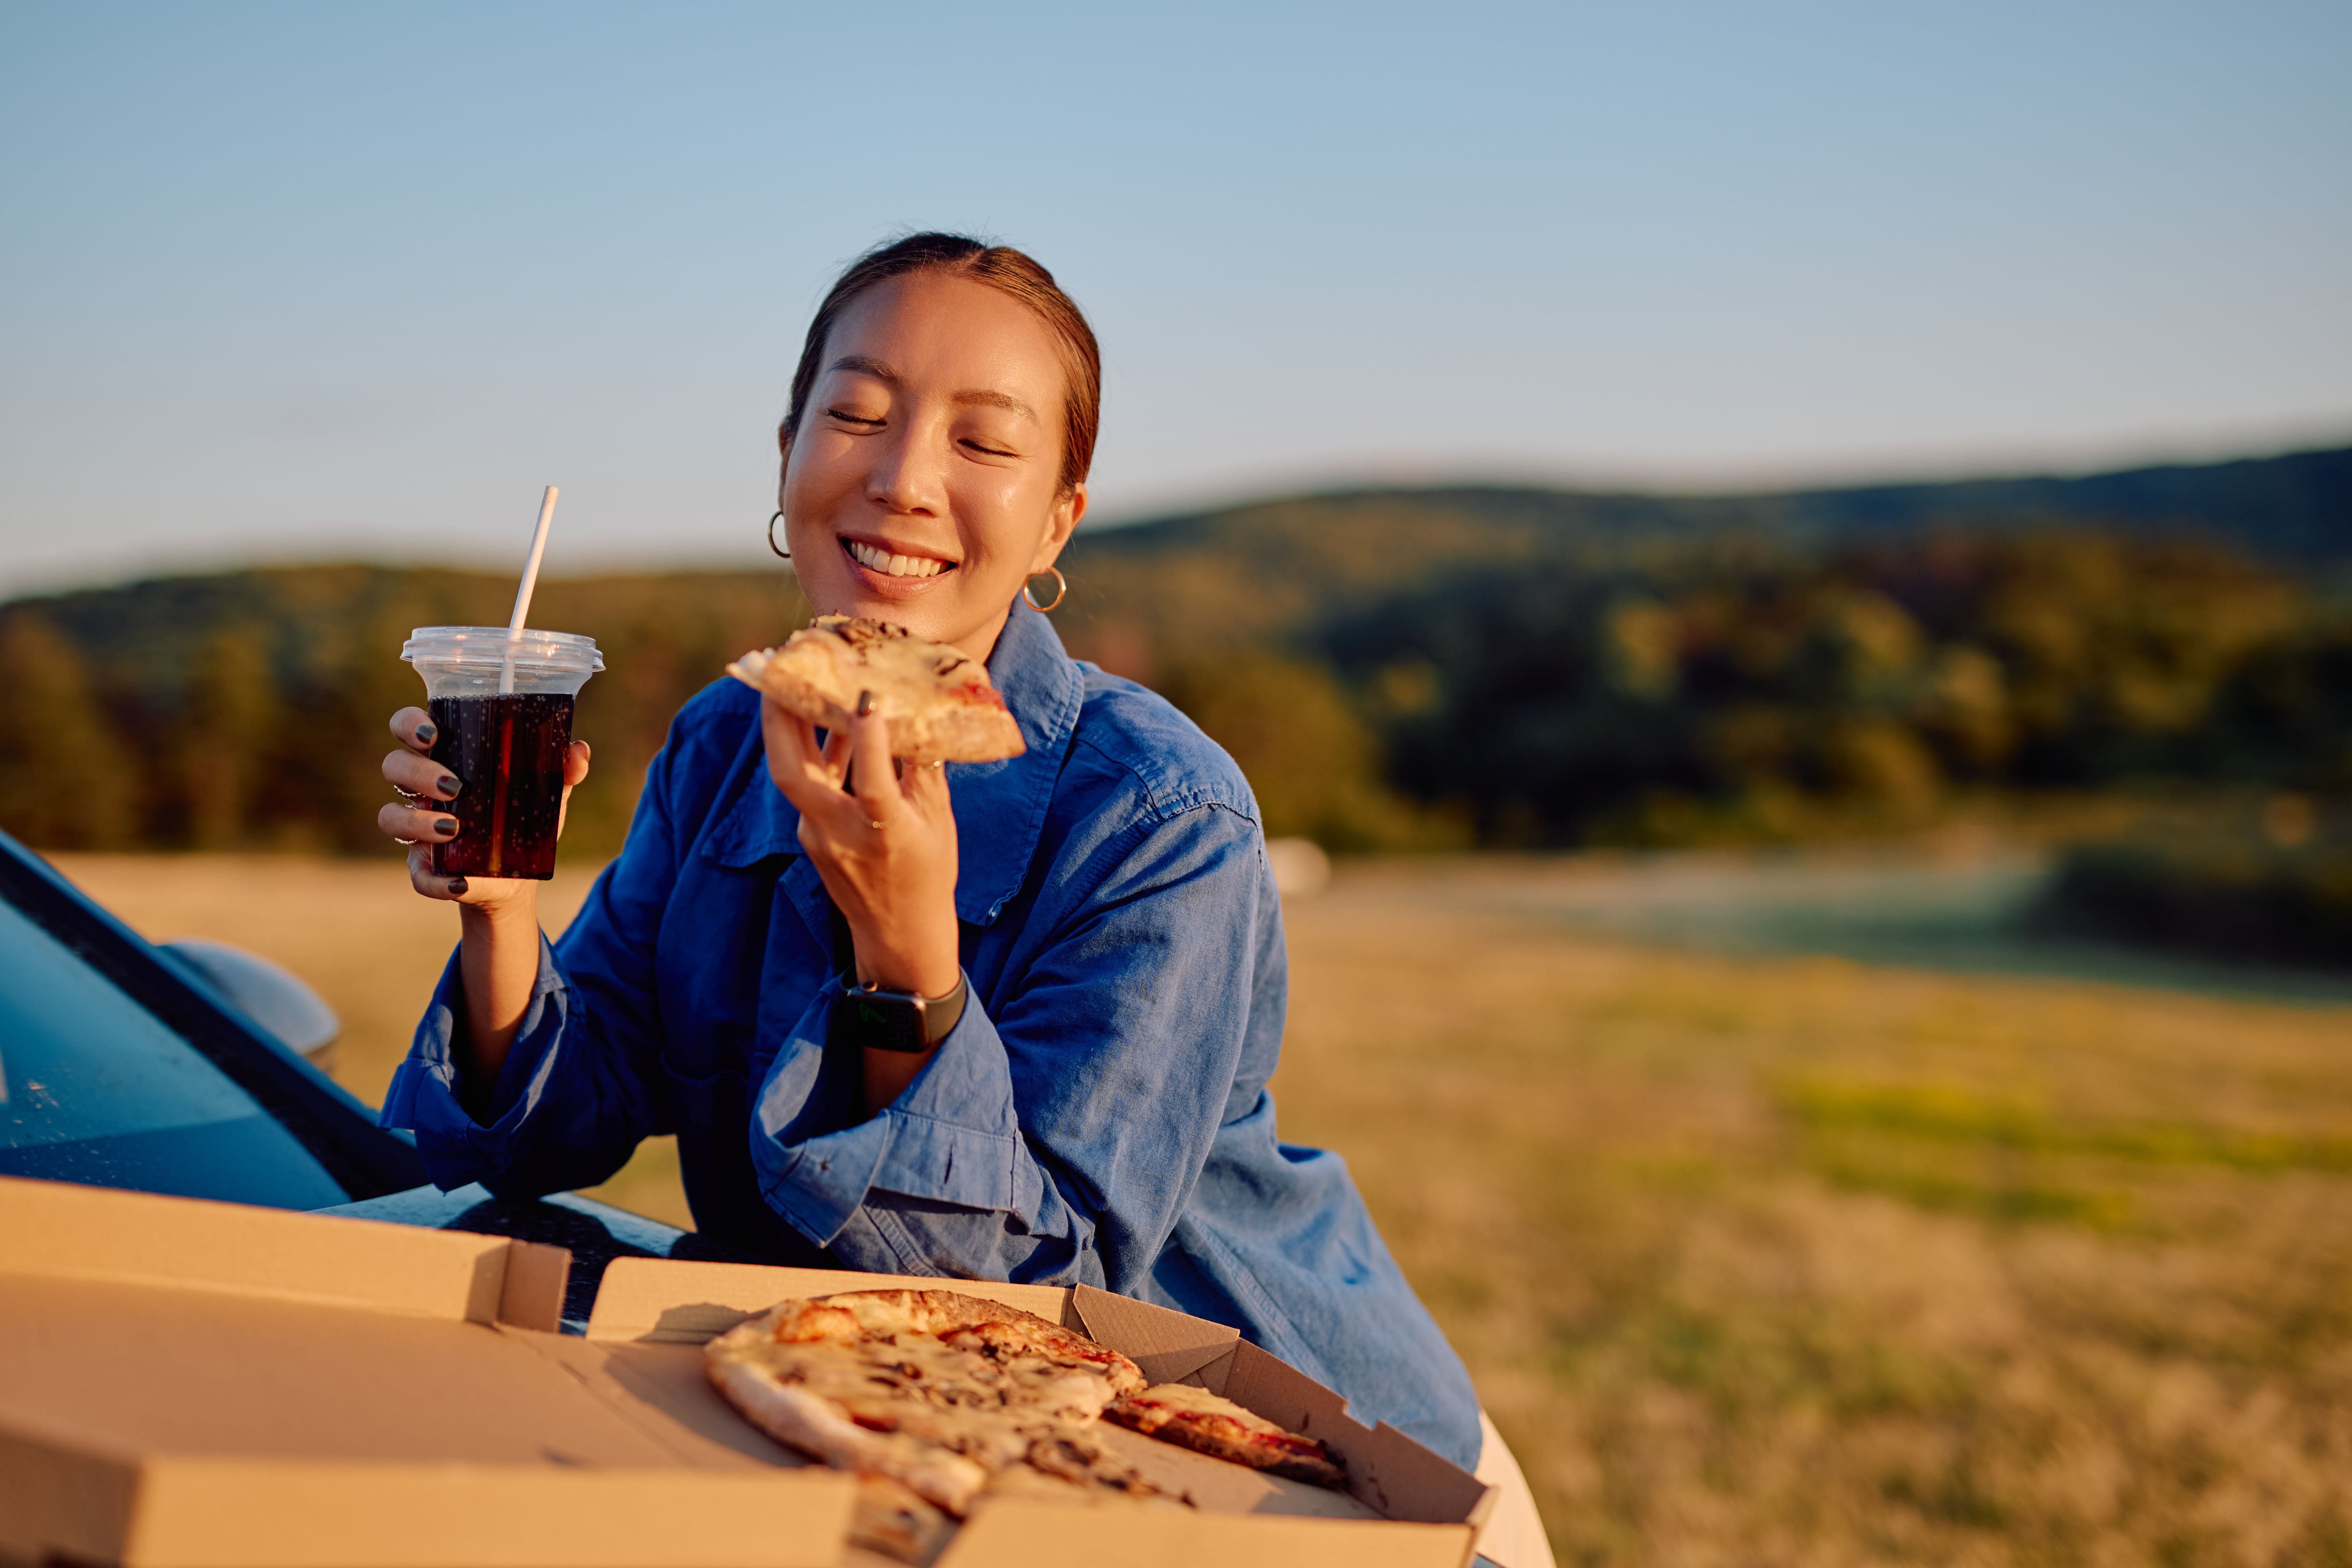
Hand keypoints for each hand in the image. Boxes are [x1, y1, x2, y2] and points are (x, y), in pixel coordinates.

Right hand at [378, 706, 589, 908]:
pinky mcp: (423, 869)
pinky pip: (417, 876)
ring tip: (455, 828)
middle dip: (418, 772)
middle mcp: (421, 791)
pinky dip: (436, 881)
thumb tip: (578, 751)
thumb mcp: (546, 793)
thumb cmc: (522, 818)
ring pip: (390, 818)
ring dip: (418, 822)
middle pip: (394, 767)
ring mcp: (417, 830)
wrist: (516, 876)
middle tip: (455, 786)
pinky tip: (460, 881)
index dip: (409, 724)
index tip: (433, 733)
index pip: (408, 728)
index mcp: (445, 758)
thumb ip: (562, 770)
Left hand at [761, 693, 959, 997]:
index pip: (871, 785)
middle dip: (779, 718)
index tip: (868, 696)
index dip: (868, 741)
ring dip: (788, 725)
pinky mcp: (811, 836)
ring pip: (793, 774)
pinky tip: (827, 716)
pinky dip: (815, 748)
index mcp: (886, 835)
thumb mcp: (939, 821)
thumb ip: (924, 769)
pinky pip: (808, 783)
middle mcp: (842, 836)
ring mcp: (818, 837)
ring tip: (790, 676)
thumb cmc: (929, 874)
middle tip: (779, 669)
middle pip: (792, 774)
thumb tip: (916, 713)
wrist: (898, 936)